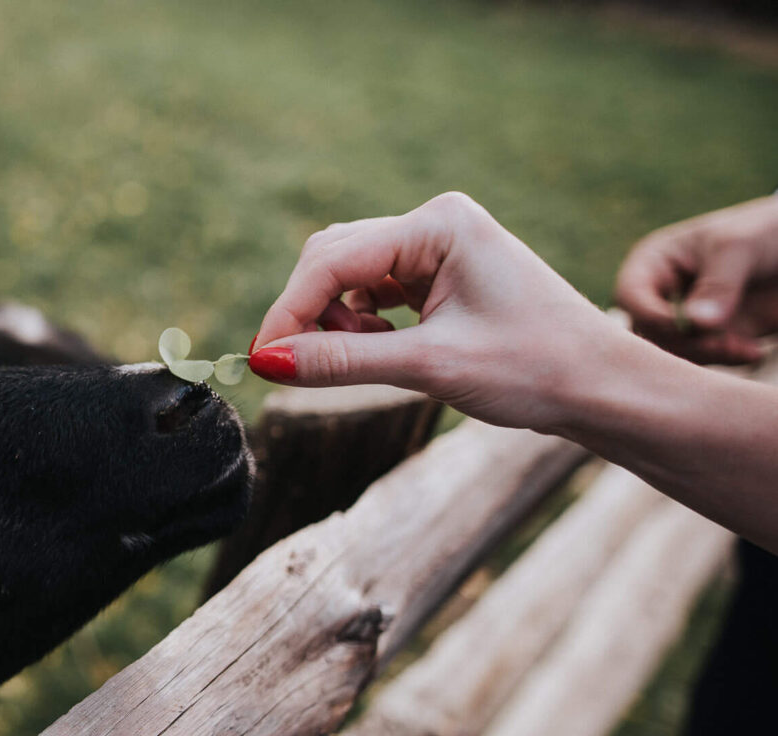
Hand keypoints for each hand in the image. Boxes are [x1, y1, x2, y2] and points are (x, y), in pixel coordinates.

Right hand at [249, 192, 640, 433]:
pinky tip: (381, 351)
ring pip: (349, 277)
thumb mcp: (430, 367)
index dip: (290, 311)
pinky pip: (373, 292)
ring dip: (337, 323)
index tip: (260, 361)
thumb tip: (265, 361)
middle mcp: (435, 222)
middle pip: (333, 260)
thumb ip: (343, 361)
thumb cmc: (534, 369)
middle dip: (311, 315)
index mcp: (439, 224)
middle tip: (300, 368)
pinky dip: (360, 325)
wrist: (602, 387)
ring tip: (364, 361)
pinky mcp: (439, 274)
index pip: (333, 260)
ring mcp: (438, 246)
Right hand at [615, 195, 777, 364]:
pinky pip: (703, 361)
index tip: (687, 325)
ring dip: (707, 356)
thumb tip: (695, 324)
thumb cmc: (764, 231)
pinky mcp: (710, 338)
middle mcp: (662, 295)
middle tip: (722, 342)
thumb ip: (717, 285)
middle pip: (646, 333)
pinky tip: (753, 351)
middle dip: (683, 342)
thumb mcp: (739, 247)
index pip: (629, 296)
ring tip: (745, 347)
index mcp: (654, 264)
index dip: (651, 315)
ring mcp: (685, 320)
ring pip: (671, 353)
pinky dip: (726, 360)